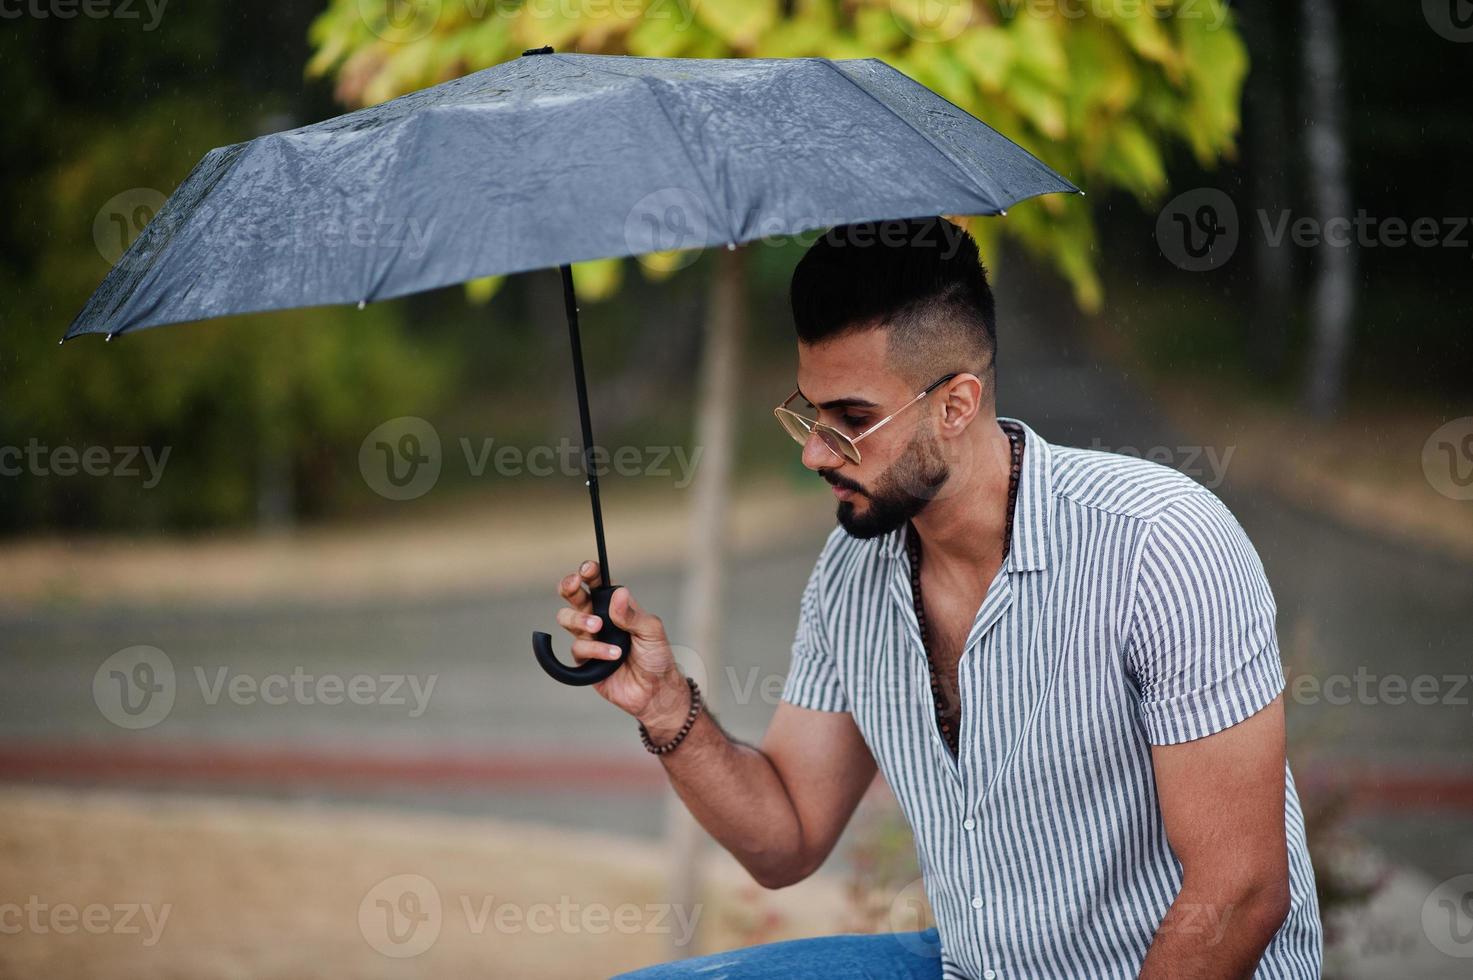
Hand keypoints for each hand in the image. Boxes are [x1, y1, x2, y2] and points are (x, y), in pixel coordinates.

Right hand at [553, 560, 687, 726]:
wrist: (655, 690)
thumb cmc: (656, 657)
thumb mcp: (652, 631)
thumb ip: (633, 614)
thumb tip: (618, 594)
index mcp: (616, 606)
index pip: (598, 583)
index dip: (589, 573)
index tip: (588, 569)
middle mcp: (599, 619)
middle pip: (574, 596)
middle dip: (569, 586)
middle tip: (576, 584)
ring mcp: (590, 639)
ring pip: (567, 619)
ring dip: (580, 619)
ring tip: (599, 627)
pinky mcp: (585, 660)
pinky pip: (578, 648)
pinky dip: (596, 649)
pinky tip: (613, 655)